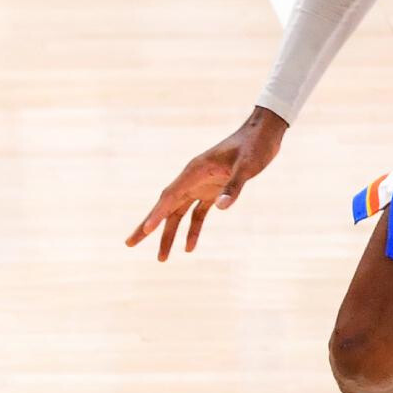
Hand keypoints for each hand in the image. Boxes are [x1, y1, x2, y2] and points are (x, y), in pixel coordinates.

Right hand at [126, 107, 287, 260]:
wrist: (262, 133)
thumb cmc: (254, 146)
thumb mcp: (247, 167)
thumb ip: (234, 187)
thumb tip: (221, 208)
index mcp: (194, 171)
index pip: (170, 196)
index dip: (157, 214)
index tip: (145, 231)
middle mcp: (192, 179)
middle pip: (165, 207)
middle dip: (148, 226)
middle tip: (129, 244)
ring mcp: (201, 185)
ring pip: (178, 213)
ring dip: (169, 234)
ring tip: (162, 259)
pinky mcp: (213, 190)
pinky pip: (197, 214)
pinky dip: (192, 230)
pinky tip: (189, 248)